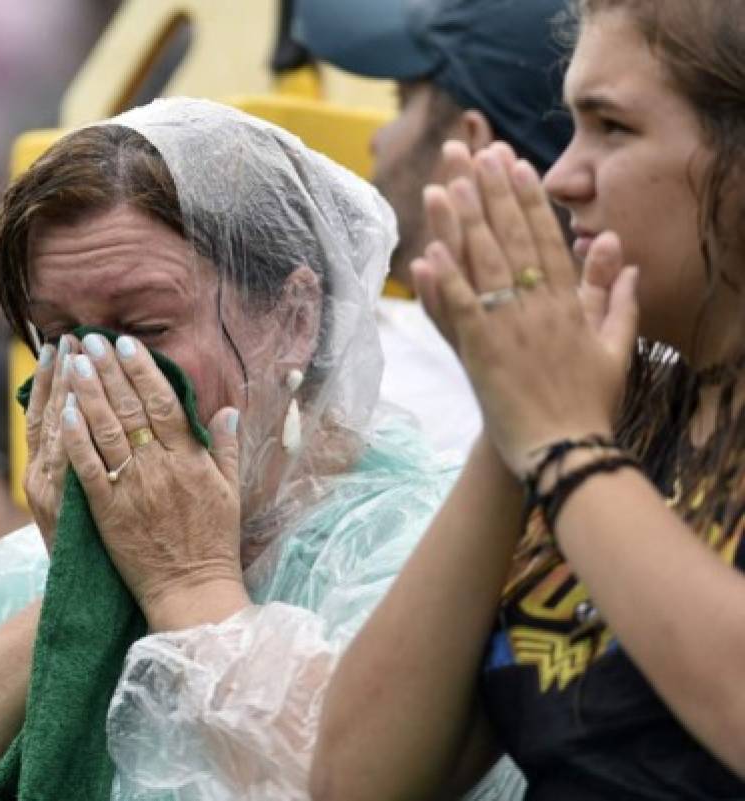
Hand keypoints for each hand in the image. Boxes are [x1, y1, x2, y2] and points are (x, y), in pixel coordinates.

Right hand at [22, 335, 78, 550]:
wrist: (87, 600)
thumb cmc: (89, 550)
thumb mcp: (75, 503)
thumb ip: (81, 462)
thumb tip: (86, 419)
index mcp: (41, 473)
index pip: (46, 414)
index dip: (52, 378)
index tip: (61, 344)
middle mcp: (42, 478)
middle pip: (52, 415)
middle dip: (64, 374)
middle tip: (74, 336)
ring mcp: (57, 493)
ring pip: (59, 432)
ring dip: (69, 391)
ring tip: (79, 354)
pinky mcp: (77, 509)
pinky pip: (76, 465)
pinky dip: (73, 435)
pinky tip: (76, 404)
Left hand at [59, 333, 248, 631]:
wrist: (191, 591)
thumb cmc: (212, 542)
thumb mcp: (230, 492)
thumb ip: (227, 449)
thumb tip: (228, 411)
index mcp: (189, 461)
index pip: (163, 404)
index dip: (143, 370)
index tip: (126, 344)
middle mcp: (160, 469)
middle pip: (131, 409)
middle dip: (109, 370)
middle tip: (90, 338)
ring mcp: (131, 489)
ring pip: (106, 431)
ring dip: (88, 393)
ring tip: (74, 362)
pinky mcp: (108, 512)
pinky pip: (87, 469)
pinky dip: (76, 439)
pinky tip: (63, 412)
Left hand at [411, 144, 638, 476]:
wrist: (567, 452)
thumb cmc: (590, 404)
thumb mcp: (616, 348)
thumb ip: (619, 301)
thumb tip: (625, 260)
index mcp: (570, 303)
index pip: (545, 238)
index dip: (527, 199)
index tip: (513, 164)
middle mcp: (539, 307)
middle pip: (510, 239)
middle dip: (490, 193)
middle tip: (473, 152)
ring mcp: (510, 328)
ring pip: (483, 265)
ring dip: (462, 222)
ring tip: (444, 184)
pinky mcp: (482, 352)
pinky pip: (462, 309)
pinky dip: (446, 280)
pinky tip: (429, 251)